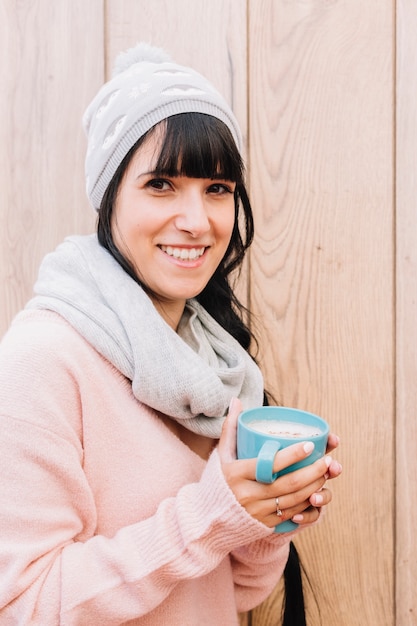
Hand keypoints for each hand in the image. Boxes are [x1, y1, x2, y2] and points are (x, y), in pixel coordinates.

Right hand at [218, 398, 340, 529]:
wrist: (211, 518)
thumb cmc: (221, 479)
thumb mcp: (222, 454)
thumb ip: (230, 428)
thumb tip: (236, 400)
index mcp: (237, 475)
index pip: (270, 464)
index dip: (293, 454)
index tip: (310, 443)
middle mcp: (248, 495)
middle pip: (289, 484)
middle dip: (313, 471)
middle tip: (328, 458)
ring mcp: (258, 512)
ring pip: (295, 500)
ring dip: (315, 486)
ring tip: (327, 471)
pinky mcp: (266, 525)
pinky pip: (293, 514)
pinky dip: (309, 502)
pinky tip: (318, 491)